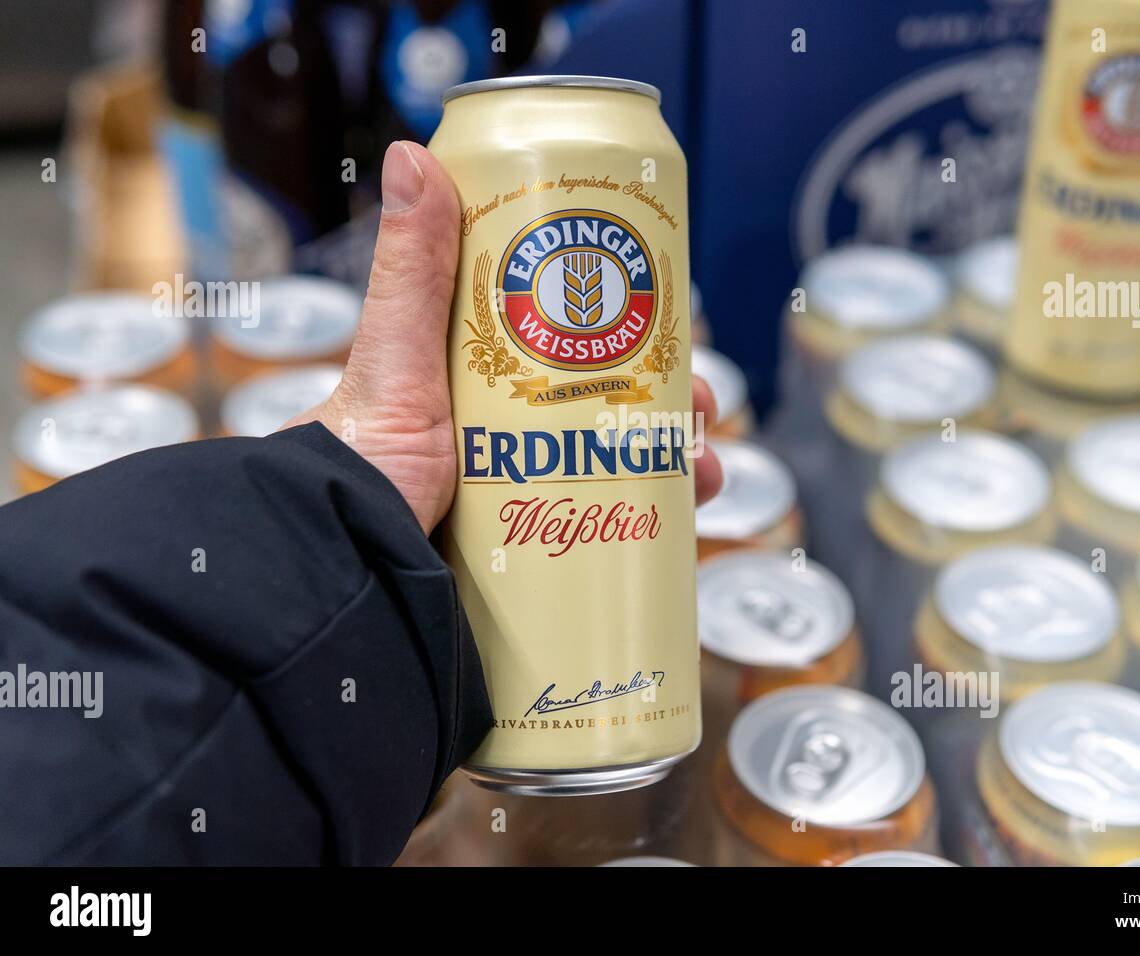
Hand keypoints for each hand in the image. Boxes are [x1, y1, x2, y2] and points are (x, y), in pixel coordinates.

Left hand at [284, 141, 723, 533]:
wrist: (344, 564)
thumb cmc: (359, 459)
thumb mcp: (396, 357)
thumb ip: (411, 269)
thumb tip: (413, 154)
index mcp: (482, 373)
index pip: (574, 334)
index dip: (633, 326)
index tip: (673, 322)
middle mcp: (510, 427)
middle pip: (612, 400)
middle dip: (672, 401)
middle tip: (702, 408)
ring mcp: (526, 486)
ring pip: (623, 462)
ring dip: (677, 459)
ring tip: (702, 468)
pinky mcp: (535, 539)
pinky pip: (606, 521)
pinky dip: (654, 518)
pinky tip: (685, 516)